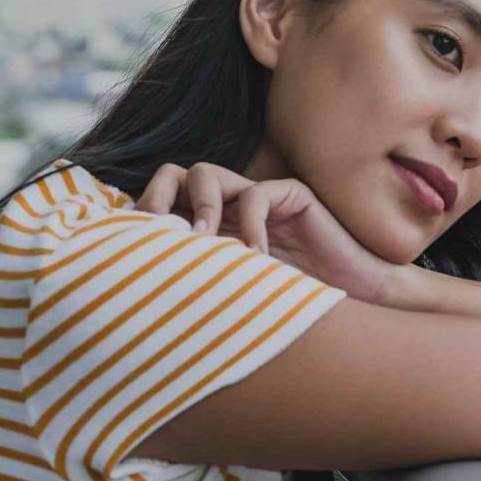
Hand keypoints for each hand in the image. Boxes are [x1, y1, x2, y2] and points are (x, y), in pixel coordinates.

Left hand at [136, 162, 400, 304]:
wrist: (353, 303)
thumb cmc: (289, 307)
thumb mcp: (227, 294)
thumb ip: (193, 279)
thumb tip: (134, 286)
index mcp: (206, 228)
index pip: (161, 202)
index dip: (141, 215)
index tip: (127, 247)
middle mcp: (227, 208)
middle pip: (173, 176)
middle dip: (156, 198)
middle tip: (154, 232)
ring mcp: (257, 198)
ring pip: (206, 174)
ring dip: (200, 208)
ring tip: (206, 246)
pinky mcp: (290, 195)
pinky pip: (256, 195)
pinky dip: (250, 227)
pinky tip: (259, 259)